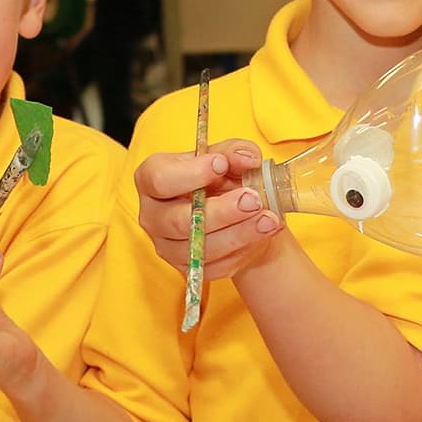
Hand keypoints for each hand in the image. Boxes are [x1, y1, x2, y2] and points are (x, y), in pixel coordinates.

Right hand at [135, 141, 280, 279]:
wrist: (236, 212)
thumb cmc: (221, 178)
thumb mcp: (227, 156)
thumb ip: (234, 152)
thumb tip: (249, 159)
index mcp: (152, 179)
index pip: (158, 178)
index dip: (190, 173)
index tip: (221, 165)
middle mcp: (152, 215)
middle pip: (178, 220)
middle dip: (221, 211)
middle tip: (254, 199)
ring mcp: (167, 246)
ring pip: (200, 247)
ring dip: (239, 233)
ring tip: (269, 219)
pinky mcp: (187, 269)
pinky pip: (214, 266)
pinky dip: (242, 250)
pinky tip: (263, 233)